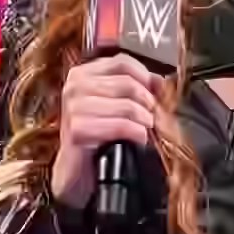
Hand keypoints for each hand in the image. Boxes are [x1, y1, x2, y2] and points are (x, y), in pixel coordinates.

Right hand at [52, 54, 161, 208]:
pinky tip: (137, 139)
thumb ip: (134, 88)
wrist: (76, 171)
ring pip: (127, 105)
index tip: (155, 92)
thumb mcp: (114, 106)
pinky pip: (120, 125)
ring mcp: (74, 107)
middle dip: (147, 102)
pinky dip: (136, 133)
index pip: (122, 62)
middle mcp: (74, 86)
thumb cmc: (96, 137)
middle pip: (128, 83)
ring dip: (143, 120)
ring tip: (144, 129)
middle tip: (151, 117)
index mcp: (82, 74)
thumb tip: (159, 81)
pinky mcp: (77, 129)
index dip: (145, 76)